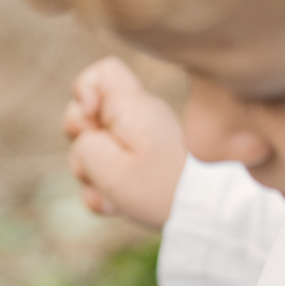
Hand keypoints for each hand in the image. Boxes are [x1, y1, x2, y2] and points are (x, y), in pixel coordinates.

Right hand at [62, 57, 187, 229]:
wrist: (202, 213)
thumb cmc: (158, 190)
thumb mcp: (111, 170)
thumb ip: (85, 146)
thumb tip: (85, 141)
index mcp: (133, 108)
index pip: (103, 72)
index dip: (83, 90)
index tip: (88, 120)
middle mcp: (138, 117)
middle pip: (90, 114)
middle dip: (82, 145)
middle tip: (96, 167)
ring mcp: (141, 139)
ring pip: (97, 147)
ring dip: (93, 175)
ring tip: (110, 198)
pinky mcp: (144, 161)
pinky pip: (111, 168)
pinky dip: (106, 188)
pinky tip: (114, 206)